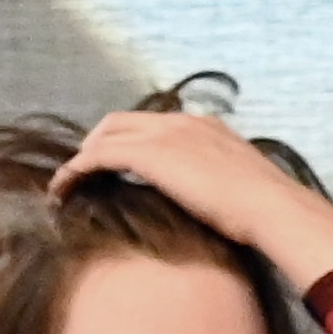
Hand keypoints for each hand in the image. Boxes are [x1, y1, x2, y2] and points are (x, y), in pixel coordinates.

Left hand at [60, 105, 332, 276]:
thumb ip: (223, 189)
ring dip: (81, 160)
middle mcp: (181, 122)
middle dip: (96, 143)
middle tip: (82, 174)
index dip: (128, 140)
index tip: (115, 165)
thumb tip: (223, 212)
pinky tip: (62, 192)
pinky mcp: (148, 155)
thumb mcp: (242, 191)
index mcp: (205, 126)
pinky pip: (96, 157)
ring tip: (65, 186)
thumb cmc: (265, 210)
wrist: (270, 206)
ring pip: (103, 136)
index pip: (154, 124)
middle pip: (120, 121)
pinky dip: (75, 172)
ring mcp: (164, 135)